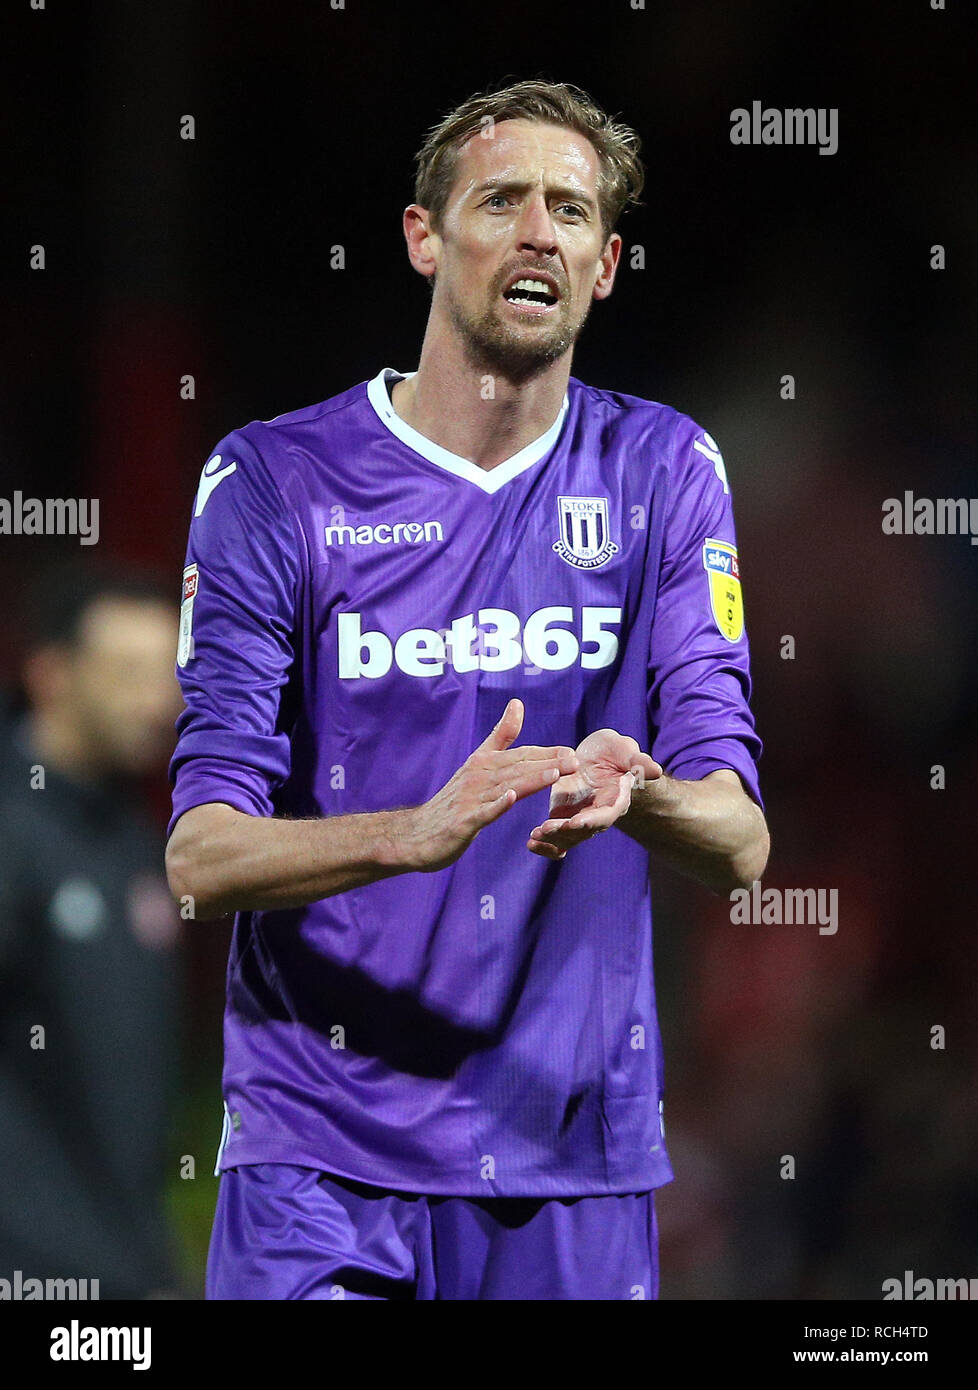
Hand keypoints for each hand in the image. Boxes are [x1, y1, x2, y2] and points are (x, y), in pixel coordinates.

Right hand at [404, 699, 577, 871]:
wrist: (417, 834)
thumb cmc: (453, 801)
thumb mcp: (478, 764)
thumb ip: (500, 735)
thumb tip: (517, 703)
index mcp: (483, 764)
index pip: (519, 756)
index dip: (545, 753)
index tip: (571, 751)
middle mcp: (477, 778)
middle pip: (516, 768)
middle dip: (546, 763)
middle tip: (574, 760)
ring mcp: (470, 800)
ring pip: (504, 787)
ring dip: (529, 779)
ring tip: (553, 774)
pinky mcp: (463, 822)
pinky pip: (482, 812)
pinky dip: (496, 804)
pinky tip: (511, 797)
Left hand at [526, 728, 660, 859]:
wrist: (601, 760)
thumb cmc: (617, 754)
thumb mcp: (625, 751)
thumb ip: (637, 761)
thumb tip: (653, 769)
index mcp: (615, 801)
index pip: (605, 815)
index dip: (591, 820)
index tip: (576, 821)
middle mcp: (597, 815)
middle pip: (583, 831)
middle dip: (564, 831)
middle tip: (546, 828)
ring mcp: (580, 819)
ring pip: (567, 837)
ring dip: (552, 838)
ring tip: (535, 835)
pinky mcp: (564, 818)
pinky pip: (556, 838)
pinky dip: (544, 844)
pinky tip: (531, 843)